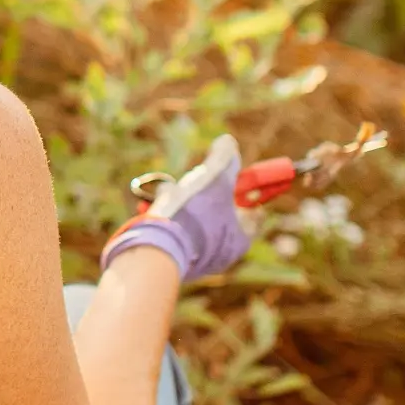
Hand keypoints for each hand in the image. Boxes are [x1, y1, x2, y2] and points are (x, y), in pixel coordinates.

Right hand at [101, 133, 252, 283]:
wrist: (155, 249)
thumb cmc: (192, 214)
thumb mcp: (213, 177)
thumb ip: (224, 157)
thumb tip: (228, 142)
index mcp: (240, 238)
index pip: (253, 211)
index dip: (243, 191)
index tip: (229, 179)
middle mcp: (222, 254)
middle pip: (220, 216)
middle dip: (204, 196)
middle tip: (191, 184)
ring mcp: (197, 261)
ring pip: (193, 224)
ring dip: (180, 205)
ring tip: (165, 195)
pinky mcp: (173, 262)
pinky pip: (174, 235)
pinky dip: (166, 220)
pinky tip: (151, 211)